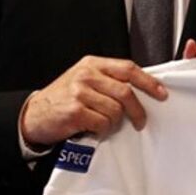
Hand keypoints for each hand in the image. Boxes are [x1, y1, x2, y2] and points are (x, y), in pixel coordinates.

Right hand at [20, 56, 166, 146]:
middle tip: (140, 122)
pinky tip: (94, 129)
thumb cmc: (63, 98)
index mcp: (92, 64)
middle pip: (125, 91)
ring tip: (105, 124)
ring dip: (115, 123)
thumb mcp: (84, 79)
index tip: (161, 93)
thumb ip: (108, 80)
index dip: (148, 82)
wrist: (34, 114)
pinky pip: (102, 123)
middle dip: (138, 110)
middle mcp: (86, 75)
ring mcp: (80, 92)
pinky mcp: (74, 111)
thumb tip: (141, 90)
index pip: (128, 69)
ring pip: (115, 110)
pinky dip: (103, 130)